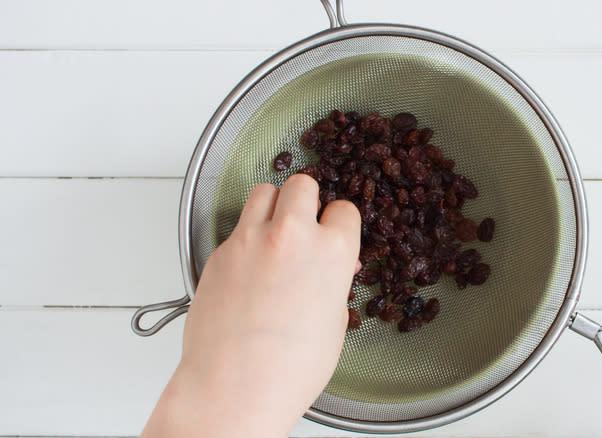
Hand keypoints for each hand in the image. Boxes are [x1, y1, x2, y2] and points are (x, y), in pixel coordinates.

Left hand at [141, 174, 360, 437]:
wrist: (236, 386)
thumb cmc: (289, 368)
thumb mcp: (333, 322)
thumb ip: (333, 282)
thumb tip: (329, 270)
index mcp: (332, 251)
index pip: (344, 209)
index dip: (339, 223)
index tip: (334, 233)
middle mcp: (292, 236)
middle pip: (301, 185)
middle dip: (305, 201)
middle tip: (303, 225)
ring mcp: (251, 240)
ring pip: (264, 192)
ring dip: (272, 207)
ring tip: (273, 233)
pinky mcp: (219, 253)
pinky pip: (237, 227)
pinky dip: (246, 237)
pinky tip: (248, 265)